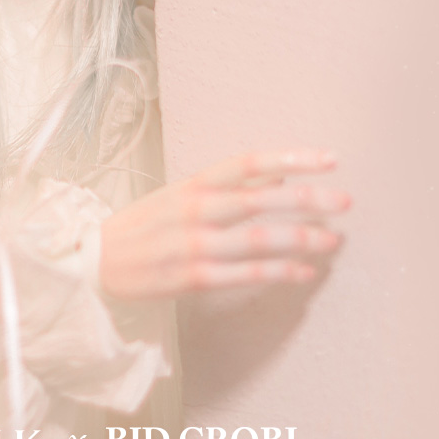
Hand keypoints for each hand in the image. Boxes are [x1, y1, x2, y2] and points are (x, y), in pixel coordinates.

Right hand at [99, 149, 350, 300]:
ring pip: (256, 239)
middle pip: (259, 199)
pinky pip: (244, 275)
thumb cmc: (143, 226)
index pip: (249, 162)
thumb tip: (279, 177)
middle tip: (344, 201)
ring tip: (332, 241)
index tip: (329, 159)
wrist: (94, 263)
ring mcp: (193, 245)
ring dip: (299, 238)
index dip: (291, 159)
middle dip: (307, 200)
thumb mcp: (181, 194)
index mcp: (193, 184)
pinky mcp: (191, 279)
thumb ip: (229, 185)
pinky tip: (303, 272)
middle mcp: (195, 210)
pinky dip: (277, 273)